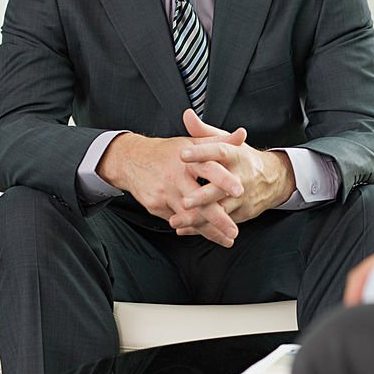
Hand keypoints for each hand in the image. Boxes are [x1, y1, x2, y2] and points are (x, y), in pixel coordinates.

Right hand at [97, 122, 244, 246]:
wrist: (131, 160)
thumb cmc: (167, 152)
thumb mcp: (192, 142)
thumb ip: (219, 140)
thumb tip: (242, 134)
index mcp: (188, 160)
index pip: (210, 169)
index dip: (224, 180)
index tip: (240, 191)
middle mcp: (176, 178)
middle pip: (199, 201)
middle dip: (218, 218)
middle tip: (234, 231)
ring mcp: (164, 194)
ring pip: (189, 216)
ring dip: (209, 230)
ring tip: (226, 239)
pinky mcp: (155, 206)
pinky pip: (177, 220)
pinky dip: (192, 229)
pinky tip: (207, 234)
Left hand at [173, 110, 295, 227]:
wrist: (273, 178)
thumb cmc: (242, 159)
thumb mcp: (227, 142)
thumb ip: (204, 131)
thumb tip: (187, 115)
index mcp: (236, 155)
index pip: (218, 151)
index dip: (201, 153)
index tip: (183, 155)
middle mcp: (240, 177)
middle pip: (221, 187)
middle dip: (203, 196)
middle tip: (184, 201)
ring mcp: (242, 197)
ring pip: (219, 210)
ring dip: (198, 218)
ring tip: (178, 221)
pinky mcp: (241, 213)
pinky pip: (220, 223)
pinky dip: (202, 228)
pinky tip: (185, 229)